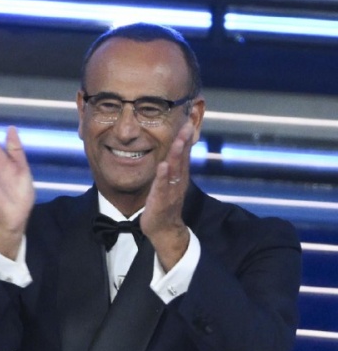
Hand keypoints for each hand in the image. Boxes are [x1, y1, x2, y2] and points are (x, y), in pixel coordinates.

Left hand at [143, 114, 196, 270]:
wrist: (164, 229)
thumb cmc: (164, 204)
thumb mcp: (169, 182)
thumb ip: (172, 168)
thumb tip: (173, 152)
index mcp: (179, 176)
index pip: (183, 154)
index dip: (186, 138)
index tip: (188, 121)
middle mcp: (178, 182)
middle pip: (182, 158)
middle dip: (184, 141)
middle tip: (188, 124)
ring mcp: (171, 191)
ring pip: (175, 170)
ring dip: (177, 155)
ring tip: (179, 141)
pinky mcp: (161, 201)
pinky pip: (162, 187)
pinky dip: (163, 176)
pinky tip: (163, 166)